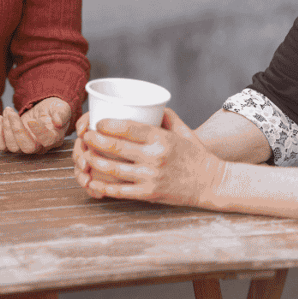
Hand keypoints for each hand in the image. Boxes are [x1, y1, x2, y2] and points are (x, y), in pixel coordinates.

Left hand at [0, 97, 71, 153]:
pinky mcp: (13, 143)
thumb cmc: (53, 110)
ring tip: (8, 111)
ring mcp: (25, 147)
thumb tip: (58, 121)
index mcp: (54, 138)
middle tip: (11, 112)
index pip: (47, 141)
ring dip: (6, 127)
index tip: (31, 119)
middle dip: (16, 130)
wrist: (43, 111)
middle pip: (27, 148)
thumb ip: (62, 113)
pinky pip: (1, 146)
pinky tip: (1, 118)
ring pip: (12, 147)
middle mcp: (40, 146)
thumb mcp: (61, 108)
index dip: (38, 132)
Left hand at [73, 107, 225, 206]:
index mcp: (161, 139)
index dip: (107, 124)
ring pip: (113, 169)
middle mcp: (154, 157)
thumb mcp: (183, 130)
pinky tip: (94, 181)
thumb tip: (147, 104)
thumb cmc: (196, 154)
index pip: (127, 127)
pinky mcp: (149, 194)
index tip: (97, 122)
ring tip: (85, 156)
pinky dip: (104, 186)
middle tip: (85, 136)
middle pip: (115, 147)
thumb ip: (165, 115)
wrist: (212, 183)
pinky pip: (120, 190)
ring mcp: (150, 177)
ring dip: (94, 161)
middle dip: (94, 140)